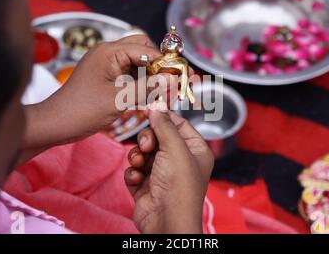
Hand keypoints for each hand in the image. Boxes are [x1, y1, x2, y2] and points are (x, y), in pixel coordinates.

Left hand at [22, 35, 161, 151]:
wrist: (56, 124)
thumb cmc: (81, 111)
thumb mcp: (119, 100)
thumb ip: (148, 87)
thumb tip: (172, 79)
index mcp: (109, 52)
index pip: (147, 49)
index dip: (164, 63)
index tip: (178, 78)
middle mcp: (108, 53)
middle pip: (144, 50)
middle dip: (159, 66)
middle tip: (170, 84)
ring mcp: (107, 65)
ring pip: (138, 62)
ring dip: (151, 75)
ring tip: (163, 92)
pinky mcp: (106, 77)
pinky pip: (130, 74)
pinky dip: (141, 83)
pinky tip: (149, 96)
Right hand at [124, 103, 213, 233]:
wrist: (166, 221)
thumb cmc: (179, 187)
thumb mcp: (175, 148)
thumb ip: (164, 125)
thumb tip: (156, 106)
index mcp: (195, 150)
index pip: (179, 125)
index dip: (164, 117)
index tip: (149, 109)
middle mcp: (179, 161)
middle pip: (157, 137)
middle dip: (148, 140)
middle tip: (147, 145)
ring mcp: (162, 174)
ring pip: (143, 153)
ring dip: (138, 156)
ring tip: (140, 164)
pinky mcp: (146, 185)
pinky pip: (135, 170)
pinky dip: (133, 172)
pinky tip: (137, 179)